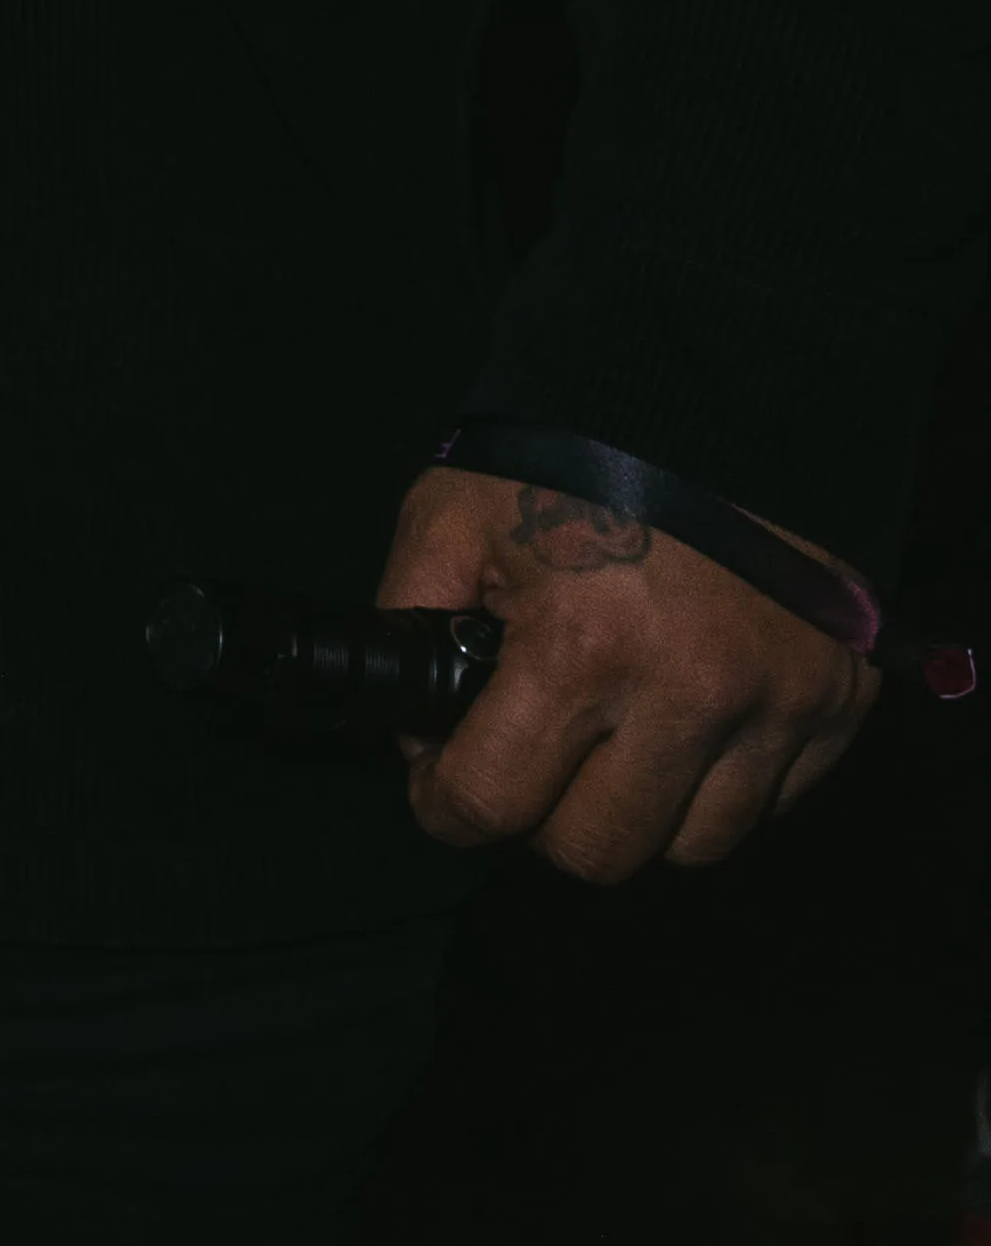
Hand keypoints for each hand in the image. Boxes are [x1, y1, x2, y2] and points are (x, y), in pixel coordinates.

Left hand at [382, 455, 872, 881]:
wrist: (716, 392)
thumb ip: (408, 620)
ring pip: (692, 846)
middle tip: (535, 760)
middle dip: (545, 819)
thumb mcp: (451, 518)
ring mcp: (777, 703)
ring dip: (641, 811)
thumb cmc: (571, 456)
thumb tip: (410, 731)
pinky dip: (721, 783)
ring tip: (615, 738)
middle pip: (597, 853)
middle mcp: (690, 693)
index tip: (445, 782)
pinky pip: (769, 805)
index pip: (490, 806)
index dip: (445, 804)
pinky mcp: (837, 702)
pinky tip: (686, 718)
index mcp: (582, 648)